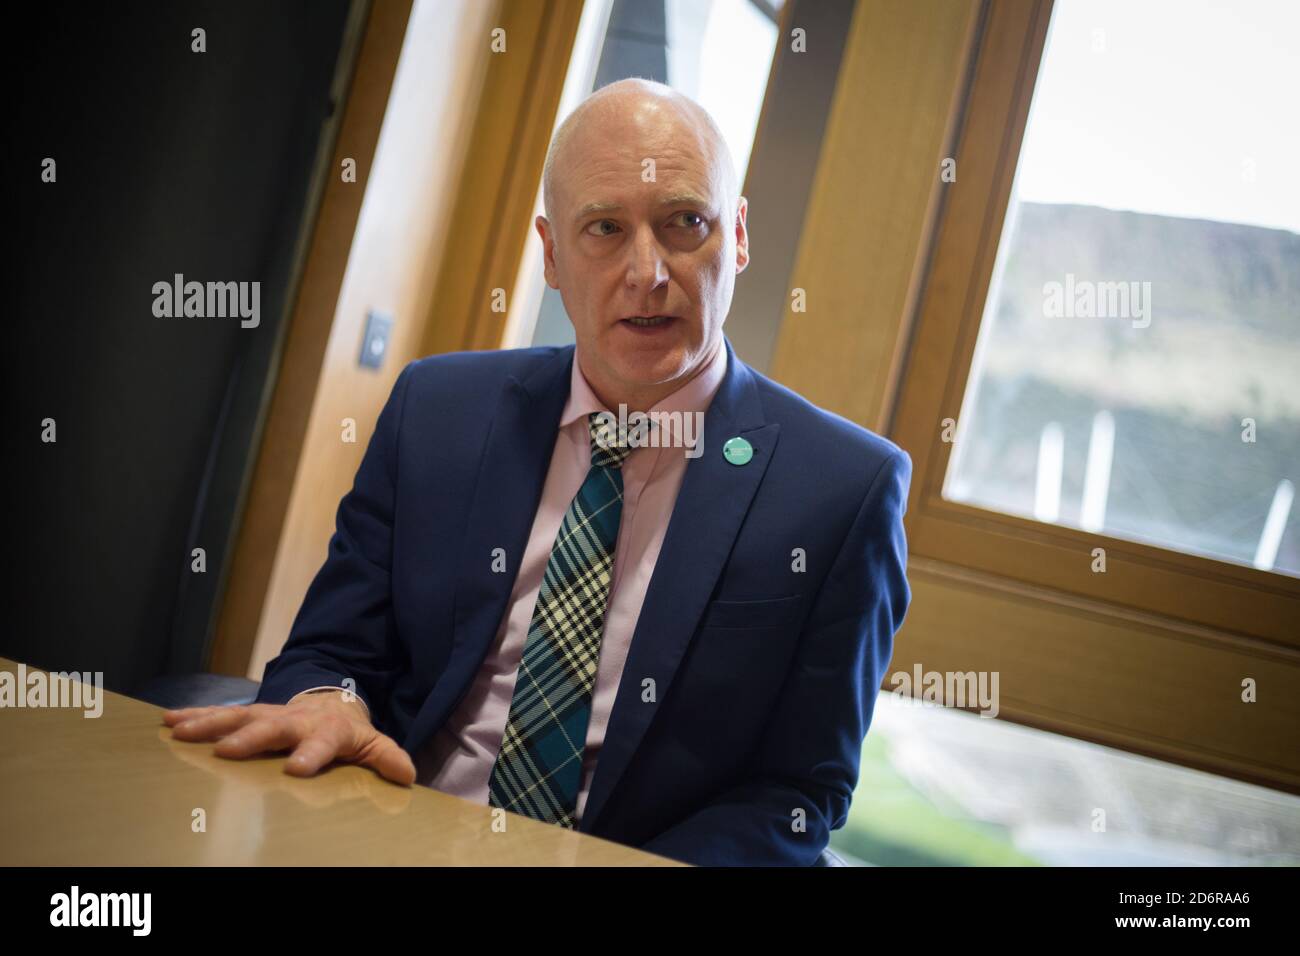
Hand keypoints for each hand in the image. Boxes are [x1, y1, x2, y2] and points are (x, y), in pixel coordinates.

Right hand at [162, 691, 415, 785]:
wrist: (328, 702)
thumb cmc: (346, 731)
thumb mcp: (371, 743)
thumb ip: (386, 758)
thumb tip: (407, 776)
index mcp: (326, 730)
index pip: (321, 742)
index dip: (311, 755)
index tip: (296, 770)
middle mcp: (293, 719)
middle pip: (271, 727)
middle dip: (249, 739)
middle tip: (226, 752)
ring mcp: (268, 714)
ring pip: (238, 716)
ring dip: (209, 723)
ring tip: (180, 732)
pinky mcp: (248, 714)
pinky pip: (218, 713)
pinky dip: (194, 715)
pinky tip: (169, 721)